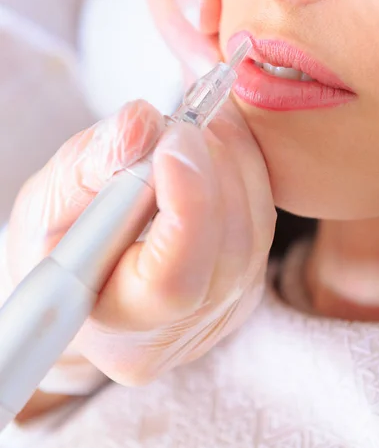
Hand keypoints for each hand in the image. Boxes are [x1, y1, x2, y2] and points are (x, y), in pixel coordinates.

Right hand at [6, 100, 274, 386]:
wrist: (83, 272)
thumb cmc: (56, 243)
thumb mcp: (49, 201)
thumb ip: (90, 163)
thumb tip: (144, 121)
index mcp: (120, 329)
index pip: (176, 280)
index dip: (187, 201)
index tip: (173, 134)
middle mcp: (182, 331)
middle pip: (229, 247)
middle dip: (214, 167)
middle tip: (186, 116)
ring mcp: (222, 310)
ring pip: (255, 227)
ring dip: (235, 160)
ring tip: (200, 119)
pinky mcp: (244, 283)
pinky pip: (260, 220)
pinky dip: (245, 171)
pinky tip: (215, 143)